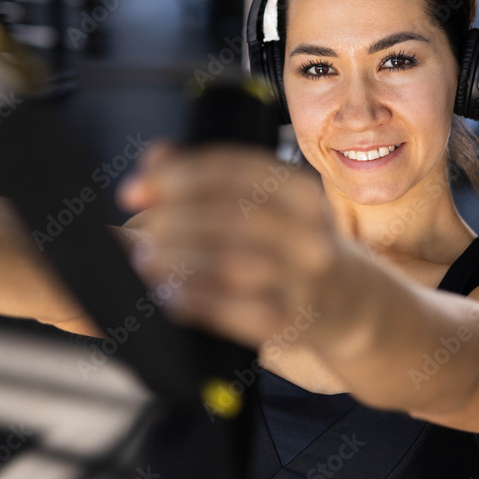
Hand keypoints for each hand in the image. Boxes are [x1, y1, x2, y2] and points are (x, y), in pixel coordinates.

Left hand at [116, 139, 343, 347]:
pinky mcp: (288, 320)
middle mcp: (308, 232)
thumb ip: (206, 176)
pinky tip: (168, 292)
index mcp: (300, 190)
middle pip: (230, 215)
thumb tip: (154, 159)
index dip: (178, 176)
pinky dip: (194, 299)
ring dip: (178, 258)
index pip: (233, 171)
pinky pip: (235, 309)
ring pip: (231, 262)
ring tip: (145, 257)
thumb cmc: (285, 244)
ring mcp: (302, 279)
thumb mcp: (262, 202)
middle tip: (137, 226)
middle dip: (172, 218)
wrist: (342, 302)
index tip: (135, 190)